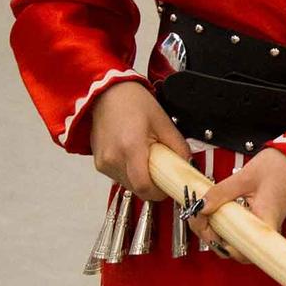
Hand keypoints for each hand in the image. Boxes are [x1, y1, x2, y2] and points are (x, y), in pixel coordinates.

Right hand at [90, 80, 188, 200]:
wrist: (106, 93)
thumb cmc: (131, 102)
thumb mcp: (163, 122)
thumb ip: (178, 146)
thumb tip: (187, 164)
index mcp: (130, 147)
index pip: (144, 187)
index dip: (159, 193)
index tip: (168, 188)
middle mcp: (113, 158)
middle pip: (137, 189)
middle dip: (152, 184)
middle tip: (160, 169)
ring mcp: (103, 162)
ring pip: (128, 185)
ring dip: (140, 178)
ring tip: (145, 157)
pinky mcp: (99, 163)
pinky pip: (119, 177)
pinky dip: (130, 172)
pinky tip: (133, 155)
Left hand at [188, 147, 285, 261]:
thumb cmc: (279, 168)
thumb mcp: (245, 177)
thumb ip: (221, 192)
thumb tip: (200, 207)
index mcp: (266, 222)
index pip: (242, 251)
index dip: (219, 243)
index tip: (205, 224)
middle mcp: (266, 232)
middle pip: (234, 251)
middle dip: (210, 237)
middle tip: (197, 215)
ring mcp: (262, 230)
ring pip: (234, 244)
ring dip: (214, 232)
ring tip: (203, 212)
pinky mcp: (258, 225)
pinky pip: (238, 234)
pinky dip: (222, 226)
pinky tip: (213, 213)